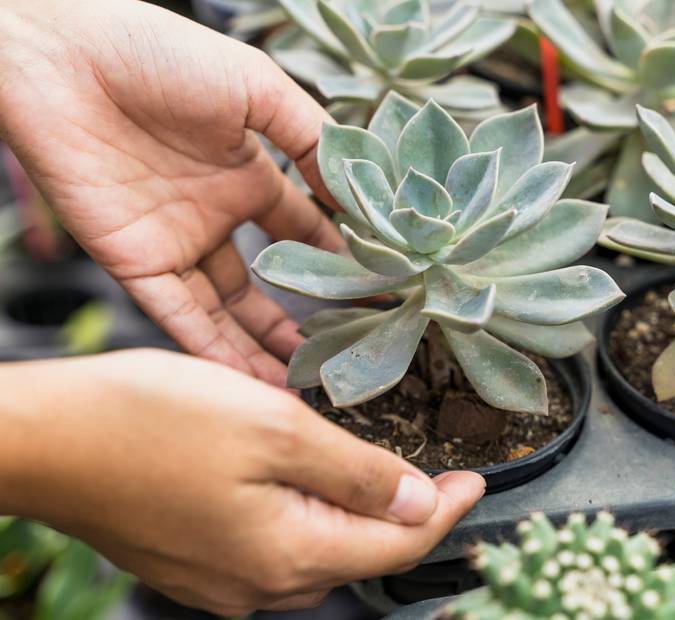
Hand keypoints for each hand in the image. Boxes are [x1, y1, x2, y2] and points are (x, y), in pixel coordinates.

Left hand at [0, 0, 339, 386]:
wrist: (64, 57)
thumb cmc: (160, 55)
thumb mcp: (257, 88)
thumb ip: (312, 138)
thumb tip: (359, 192)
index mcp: (246, 175)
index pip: (303, 231)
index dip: (339, 262)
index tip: (378, 293)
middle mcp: (214, 216)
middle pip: (266, 285)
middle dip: (302, 320)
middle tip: (341, 354)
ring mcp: (175, 243)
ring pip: (226, 312)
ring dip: (260, 348)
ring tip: (302, 383)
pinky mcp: (134, 263)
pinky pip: (180, 316)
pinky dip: (212, 348)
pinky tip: (247, 377)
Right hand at [0, 350, 485, 614]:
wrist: (47, 438)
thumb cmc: (152, 421)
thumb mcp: (275, 428)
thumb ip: (357, 473)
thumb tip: (419, 503)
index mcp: (289, 554)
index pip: (398, 545)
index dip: (446, 511)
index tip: (477, 481)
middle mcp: (258, 585)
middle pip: (360, 555)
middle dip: (404, 516)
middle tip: (433, 469)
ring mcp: (220, 581)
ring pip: (317, 553)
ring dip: (354, 514)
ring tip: (376, 470)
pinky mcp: (193, 563)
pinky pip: (273, 548)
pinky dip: (305, 516)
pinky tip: (304, 481)